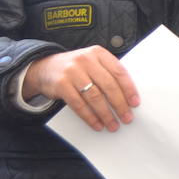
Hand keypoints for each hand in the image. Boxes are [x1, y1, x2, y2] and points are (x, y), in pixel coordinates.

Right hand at [22, 46, 139, 132]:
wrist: (43, 68)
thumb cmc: (76, 68)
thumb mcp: (92, 62)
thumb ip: (107, 73)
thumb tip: (127, 96)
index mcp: (98, 53)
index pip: (119, 72)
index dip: (129, 89)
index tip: (135, 103)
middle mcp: (86, 60)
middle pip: (108, 85)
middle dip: (119, 104)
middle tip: (127, 118)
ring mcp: (72, 72)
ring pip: (94, 96)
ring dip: (106, 114)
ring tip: (113, 125)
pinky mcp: (61, 84)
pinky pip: (78, 104)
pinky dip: (89, 116)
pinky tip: (97, 124)